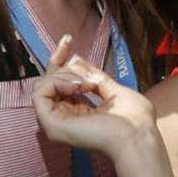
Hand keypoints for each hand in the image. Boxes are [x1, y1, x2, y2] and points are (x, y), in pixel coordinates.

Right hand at [32, 35, 156, 155]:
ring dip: (64, 76)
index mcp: (78, 113)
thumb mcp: (114, 90)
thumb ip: (94, 77)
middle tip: (87, 74)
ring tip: (86, 83)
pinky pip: (40, 93)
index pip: (59, 84)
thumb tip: (75, 59)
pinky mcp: (50, 123)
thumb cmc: (134, 120)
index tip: (68, 40)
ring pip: (42, 85)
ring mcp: (54, 122)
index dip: (60, 59)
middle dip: (61, 64)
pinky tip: (77, 87)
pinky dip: (56, 83)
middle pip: (47, 81)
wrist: (137, 136)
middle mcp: (63, 118)